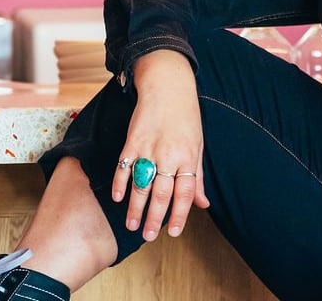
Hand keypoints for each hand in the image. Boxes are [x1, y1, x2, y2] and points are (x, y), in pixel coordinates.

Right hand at [113, 50, 209, 242]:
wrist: (168, 86)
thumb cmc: (186, 117)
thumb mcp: (198, 145)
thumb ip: (198, 177)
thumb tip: (203, 204)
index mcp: (188, 157)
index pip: (185, 193)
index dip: (180, 215)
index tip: (174, 232)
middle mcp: (169, 155)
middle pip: (161, 193)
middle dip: (155, 218)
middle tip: (149, 236)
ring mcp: (149, 148)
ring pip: (141, 185)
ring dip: (136, 208)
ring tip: (132, 225)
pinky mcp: (132, 141)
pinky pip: (124, 167)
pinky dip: (119, 184)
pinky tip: (117, 198)